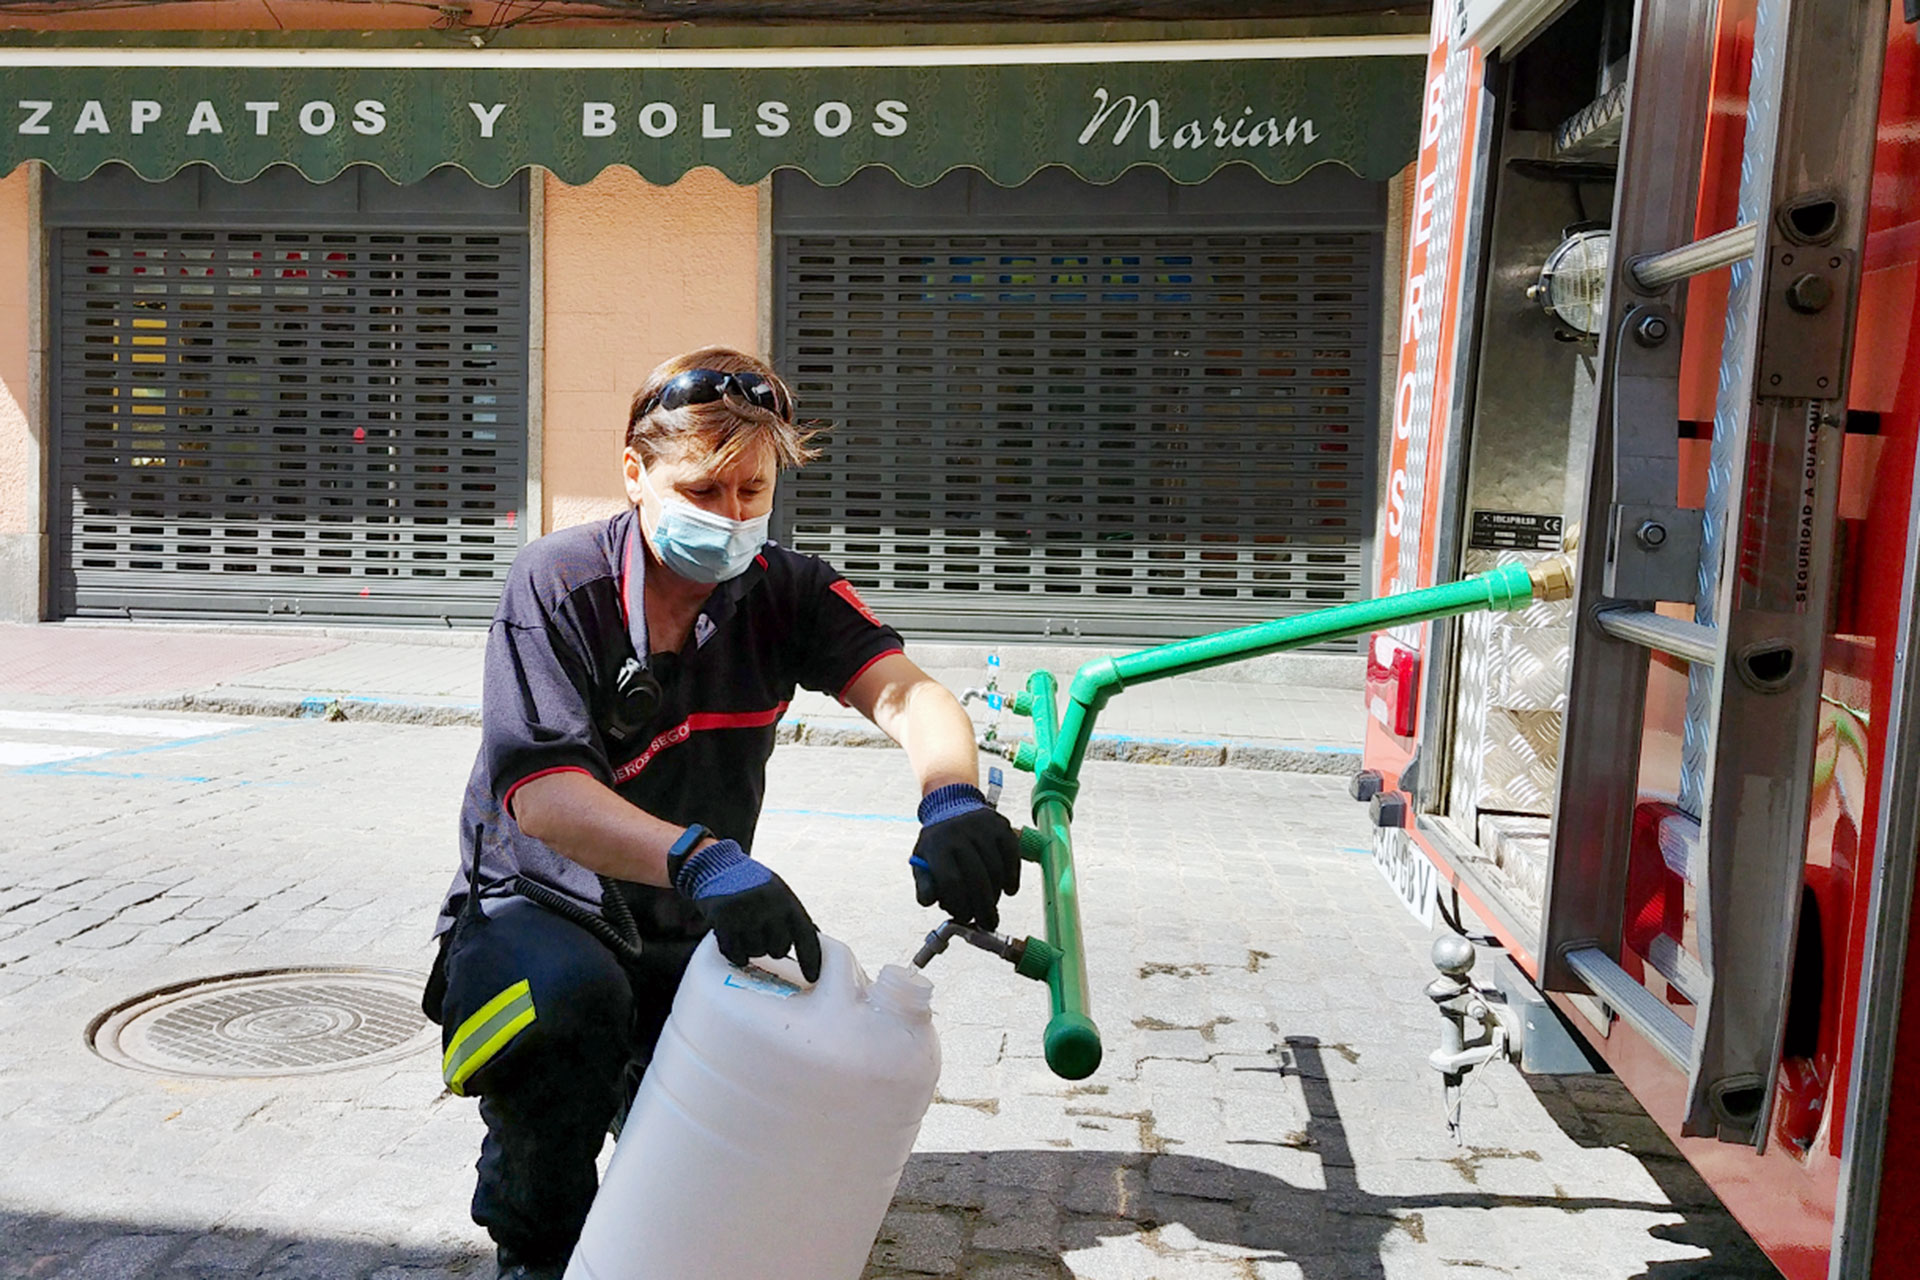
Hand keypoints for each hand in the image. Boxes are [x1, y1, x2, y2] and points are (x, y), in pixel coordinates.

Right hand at [671, 838, 821, 981]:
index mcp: (787, 900)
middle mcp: (770, 908)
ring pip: (757, 953)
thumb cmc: (751, 883)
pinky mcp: (724, 922)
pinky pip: (735, 954)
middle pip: (779, 950)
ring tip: (745, 927)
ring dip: (751, 947)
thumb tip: (815, 937)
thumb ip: (792, 914)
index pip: (806, 935)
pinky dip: (735, 952)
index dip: (811, 960)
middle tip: (762, 931)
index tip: (812, 978)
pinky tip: (733, 939)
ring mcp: (747, 915)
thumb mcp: (777, 892)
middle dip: (772, 947)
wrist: (717, 867)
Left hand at [910, 783, 1020, 930]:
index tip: (965, 919)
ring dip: (996, 894)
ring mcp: (982, 828)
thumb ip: (924, 885)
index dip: (960, 905)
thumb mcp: (922, 860)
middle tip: (988, 922)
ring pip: (995, 870)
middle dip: (983, 907)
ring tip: (992, 905)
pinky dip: (1012, 877)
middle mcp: (959, 833)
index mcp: (936, 845)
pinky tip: (1008, 890)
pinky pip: (1011, 856)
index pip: (951, 882)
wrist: (952, 806)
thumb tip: (930, 903)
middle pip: (976, 878)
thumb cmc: (938, 843)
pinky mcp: (1001, 826)